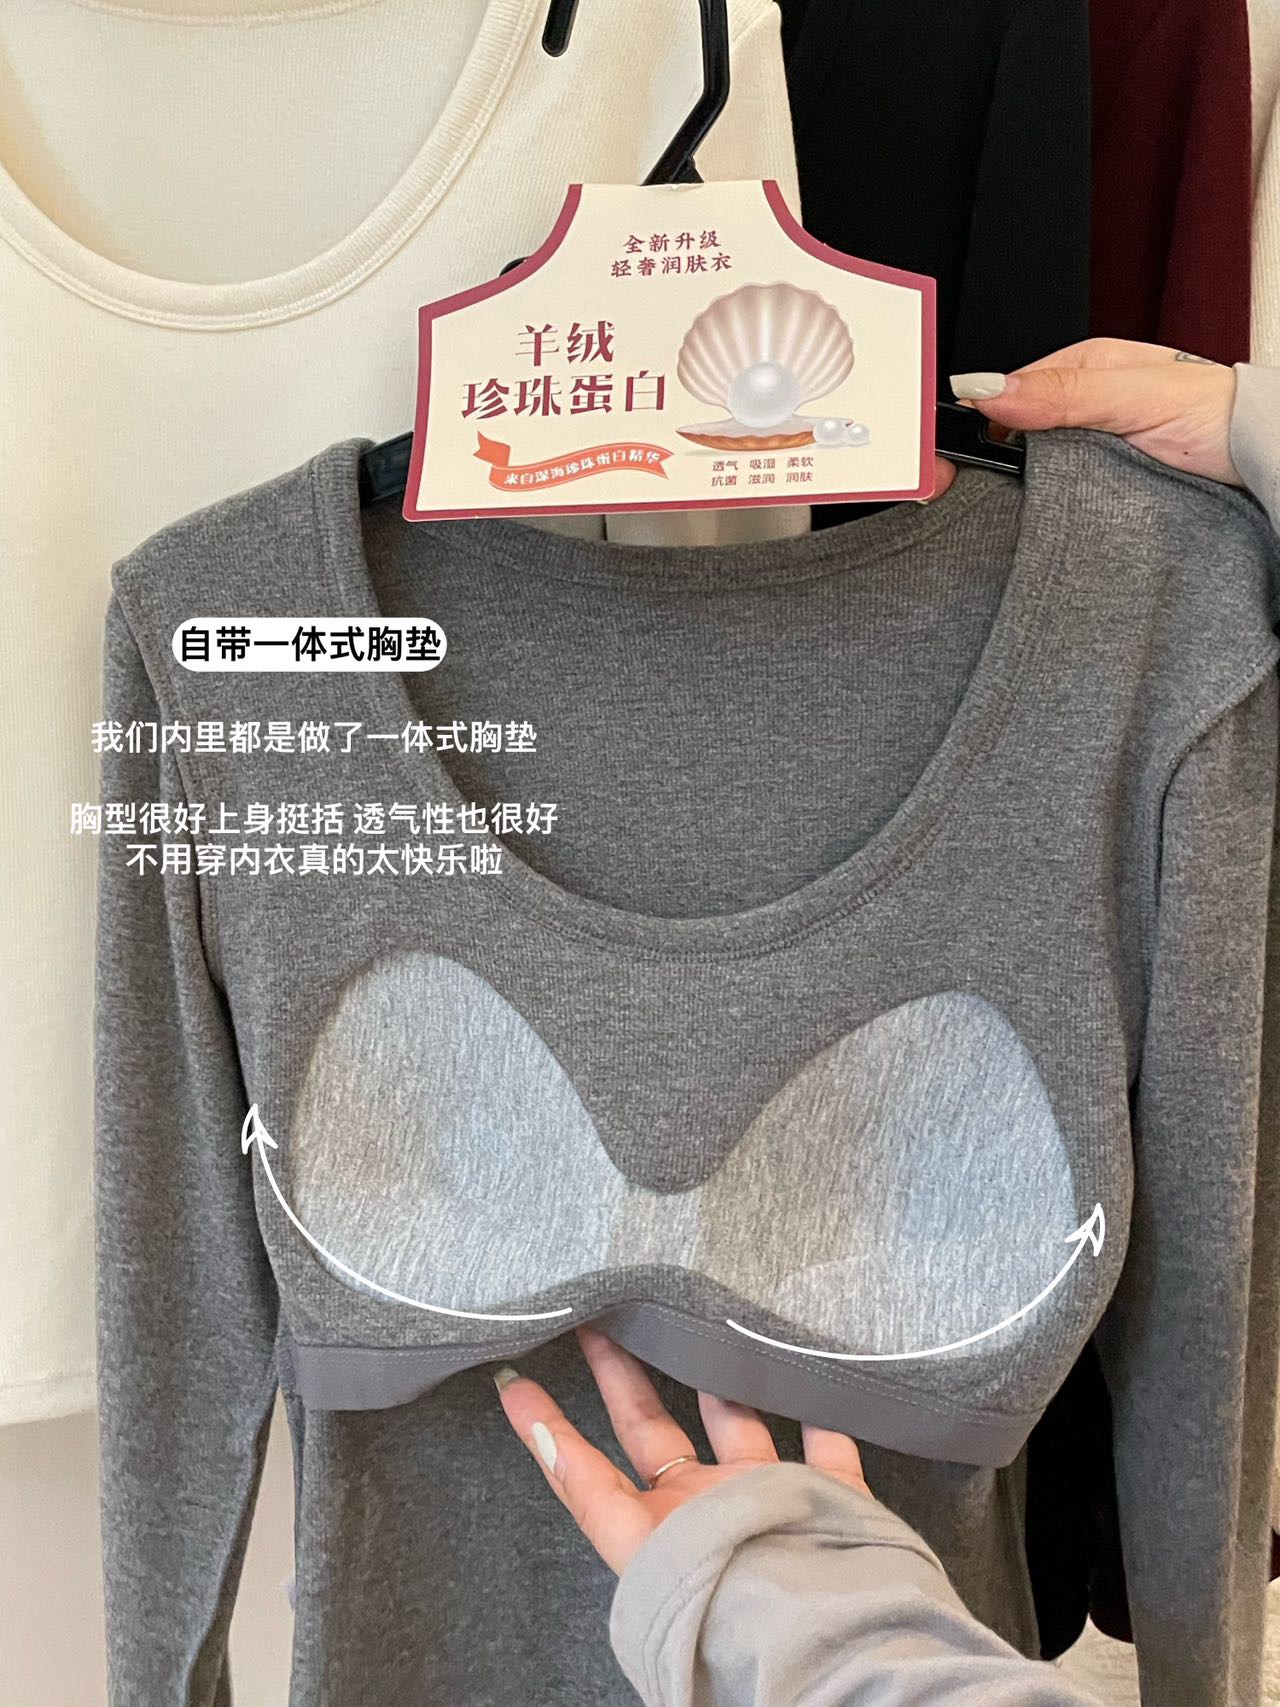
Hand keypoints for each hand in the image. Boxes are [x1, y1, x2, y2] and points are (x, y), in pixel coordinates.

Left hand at [494, 1325, 870, 1574]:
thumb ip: (587, 1487)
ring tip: (699, 1325)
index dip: (549, 1430)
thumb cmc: (724, 1606)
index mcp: (656, 1535)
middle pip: (655, 1434)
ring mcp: (769, 1504)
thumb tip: (534, 1426)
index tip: (513, 1383)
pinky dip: (824, 1411)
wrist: (821, 1648)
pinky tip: (809, 1369)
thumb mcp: (638, 1549)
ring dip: (722, 1382)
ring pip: (740, 1426)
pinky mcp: (832, 1501)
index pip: (585, 1475)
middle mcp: (704, 1514)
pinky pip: (829, 1447)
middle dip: (624, 1377)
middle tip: (601, 1321)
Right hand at [930, 337, 1240, 500]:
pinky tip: (1043, 522)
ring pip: (1033, 475)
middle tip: (969, 493)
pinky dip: (1049, 513)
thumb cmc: (1217, 414)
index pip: (1005, 396)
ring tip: (1009, 511)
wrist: (1262, 459)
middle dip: (992, 464)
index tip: (949, 457)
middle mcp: (1081, 408)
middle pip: (1013, 438)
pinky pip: (1060, 502)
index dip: (974, 423)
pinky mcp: (1101, 489)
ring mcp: (1090, 451)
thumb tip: (990, 389)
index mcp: (1082, 370)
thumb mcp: (1133, 396)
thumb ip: (1063, 394)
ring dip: (1022, 494)